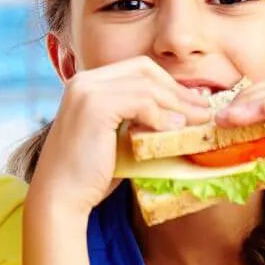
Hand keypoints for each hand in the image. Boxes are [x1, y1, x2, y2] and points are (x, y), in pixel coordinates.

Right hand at [31, 57, 210, 222]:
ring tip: (198, 121)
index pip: (135, 69)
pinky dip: (163, 116)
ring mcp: (87, 91)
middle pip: (143, 69)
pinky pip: (142, 103)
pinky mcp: (94, 107)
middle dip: (177, 89)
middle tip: (203, 109)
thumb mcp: (115, 137)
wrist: (60, 195)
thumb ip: (137, 119)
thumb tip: (180, 113)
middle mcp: (83, 81)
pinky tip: (175, 129)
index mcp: (85, 84)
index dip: (168, 83)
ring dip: (178, 104)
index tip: (192, 102)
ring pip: (146, 86)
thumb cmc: (88, 174)